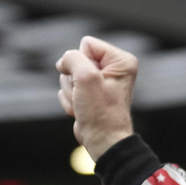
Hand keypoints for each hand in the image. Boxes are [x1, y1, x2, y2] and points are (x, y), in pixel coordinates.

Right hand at [56, 35, 137, 159]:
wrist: (101, 140)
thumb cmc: (100, 112)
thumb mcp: (86, 77)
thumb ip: (72, 58)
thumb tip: (64, 62)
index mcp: (121, 61)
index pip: (86, 44)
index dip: (81, 62)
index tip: (91, 82)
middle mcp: (113, 69)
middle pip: (75, 59)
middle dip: (74, 79)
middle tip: (86, 96)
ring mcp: (100, 81)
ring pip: (68, 75)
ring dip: (71, 91)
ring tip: (84, 104)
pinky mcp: (89, 93)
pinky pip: (68, 88)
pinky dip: (70, 100)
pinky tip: (81, 110)